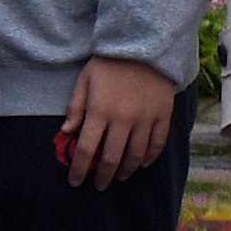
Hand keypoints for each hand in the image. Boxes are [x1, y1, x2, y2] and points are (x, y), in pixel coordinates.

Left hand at [60, 56, 177, 192]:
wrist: (145, 44)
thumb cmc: (109, 63)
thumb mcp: (84, 81)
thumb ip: (75, 108)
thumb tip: (66, 133)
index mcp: (100, 112)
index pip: (86, 150)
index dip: (79, 169)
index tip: (75, 181)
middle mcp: (123, 119)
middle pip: (111, 158)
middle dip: (102, 176)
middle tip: (98, 185)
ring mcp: (146, 119)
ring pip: (136, 155)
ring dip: (126, 170)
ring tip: (118, 177)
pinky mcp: (164, 115)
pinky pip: (158, 143)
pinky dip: (150, 158)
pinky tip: (142, 164)